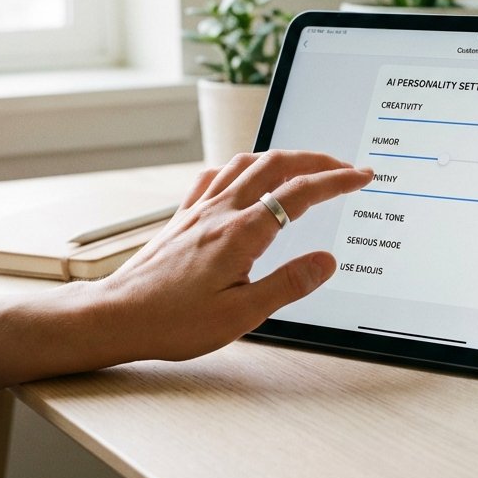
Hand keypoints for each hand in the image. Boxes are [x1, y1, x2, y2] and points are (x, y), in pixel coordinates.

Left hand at [79, 151, 372, 366]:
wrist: (116, 316)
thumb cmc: (173, 321)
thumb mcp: (241, 315)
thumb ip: (289, 284)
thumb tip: (327, 261)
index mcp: (241, 233)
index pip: (300, 193)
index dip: (336, 181)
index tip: (361, 176)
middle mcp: (221, 211)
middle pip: (276, 164)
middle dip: (317, 159)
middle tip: (343, 166)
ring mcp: (200, 210)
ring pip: (247, 162)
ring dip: (283, 156)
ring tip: (304, 164)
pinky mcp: (184, 217)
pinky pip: (217, 176)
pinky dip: (242, 166)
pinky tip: (245, 176)